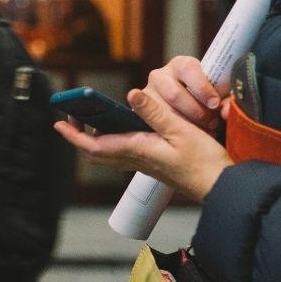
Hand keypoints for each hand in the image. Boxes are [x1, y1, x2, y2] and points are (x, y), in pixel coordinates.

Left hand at [55, 84, 232, 203]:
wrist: (221, 186)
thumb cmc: (204, 163)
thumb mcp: (181, 131)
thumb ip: (155, 113)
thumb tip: (130, 95)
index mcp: (137, 150)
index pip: (94, 146)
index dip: (74, 135)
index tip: (59, 123)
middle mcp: (137, 159)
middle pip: (97, 152)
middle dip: (81, 137)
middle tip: (72, 120)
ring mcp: (145, 164)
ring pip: (110, 154)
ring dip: (97, 140)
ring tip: (93, 122)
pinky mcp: (155, 164)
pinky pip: (125, 155)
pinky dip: (116, 142)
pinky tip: (125, 131)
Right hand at [144, 54, 226, 133]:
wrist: (195, 115)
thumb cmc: (209, 101)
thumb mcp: (220, 98)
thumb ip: (226, 102)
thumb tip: (225, 111)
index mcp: (181, 65)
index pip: (187, 68)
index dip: (202, 87)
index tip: (214, 104)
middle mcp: (160, 76)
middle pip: (173, 93)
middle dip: (195, 111)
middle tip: (211, 122)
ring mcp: (148, 93)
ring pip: (162, 110)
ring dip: (185, 123)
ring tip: (202, 129)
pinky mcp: (140, 112)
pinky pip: (154, 123)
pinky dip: (173, 131)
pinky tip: (186, 135)